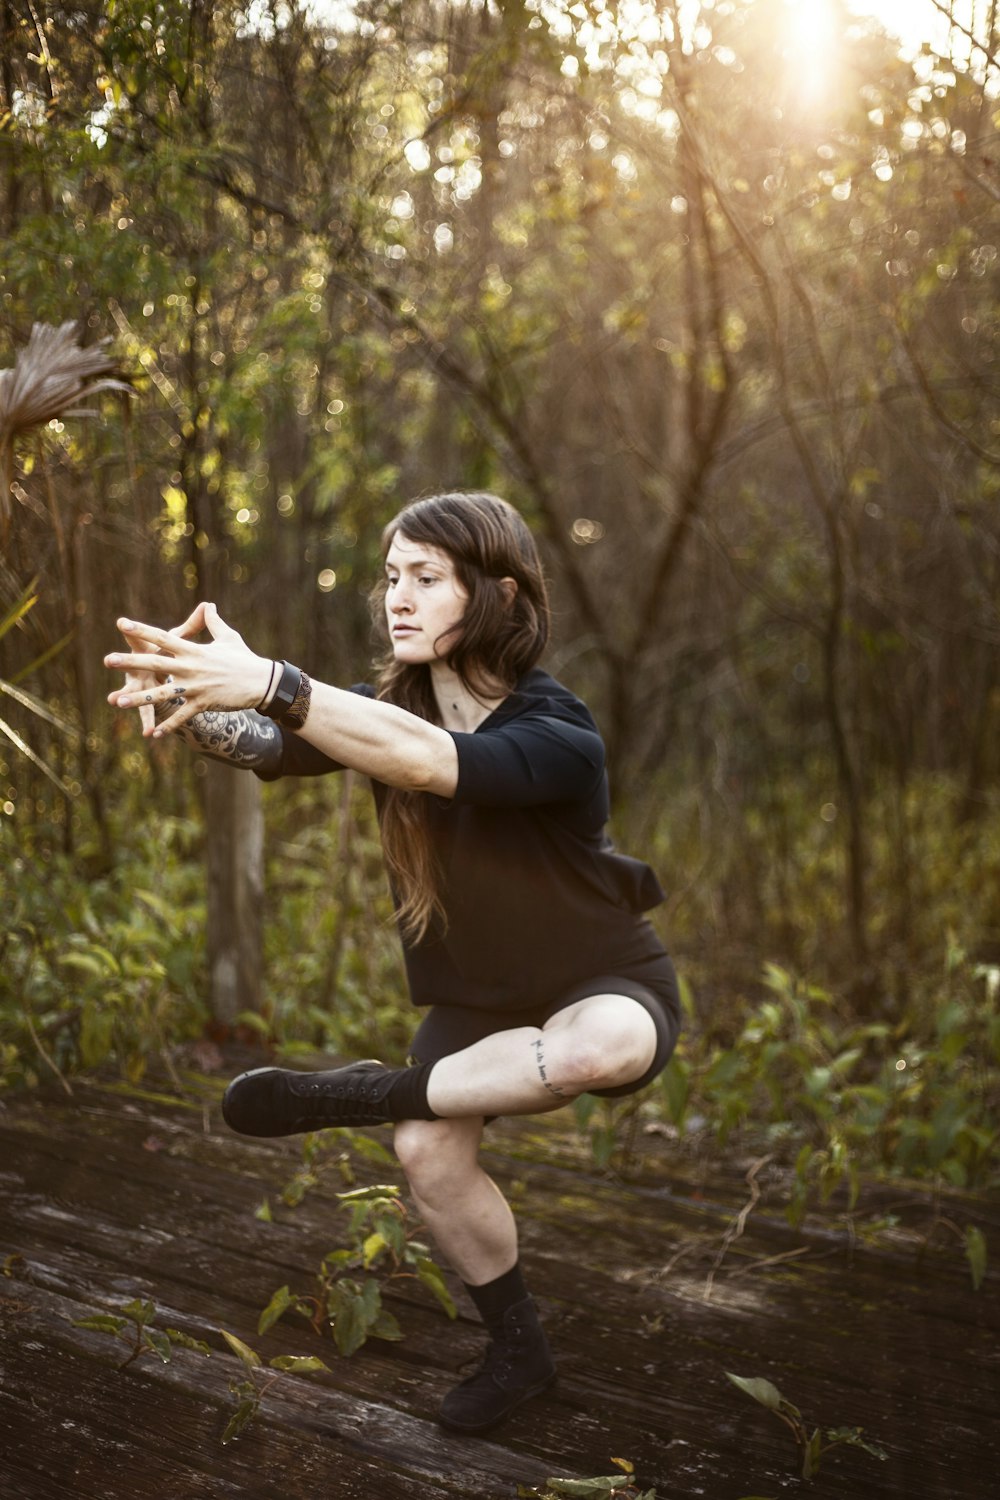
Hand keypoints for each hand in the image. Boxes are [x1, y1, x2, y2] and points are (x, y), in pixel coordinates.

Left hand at [105, 602, 272, 737]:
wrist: (262, 681)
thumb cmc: (244, 658)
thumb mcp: (228, 637)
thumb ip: (213, 622)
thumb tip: (208, 605)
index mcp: (194, 650)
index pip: (163, 638)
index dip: (142, 630)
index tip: (122, 623)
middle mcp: (191, 668)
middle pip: (156, 664)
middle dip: (130, 662)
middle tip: (108, 659)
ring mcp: (196, 687)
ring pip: (163, 693)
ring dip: (140, 698)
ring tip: (119, 702)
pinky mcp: (203, 704)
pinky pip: (182, 716)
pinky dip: (169, 725)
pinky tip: (153, 734)